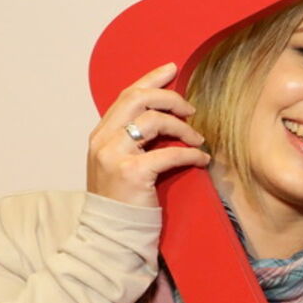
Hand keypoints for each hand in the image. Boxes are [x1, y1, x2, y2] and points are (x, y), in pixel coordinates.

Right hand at [86, 63, 209, 205]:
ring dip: (183, 127)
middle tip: (191, 109)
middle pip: (138, 99)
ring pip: (153, 121)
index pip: (126, 96)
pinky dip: (191, 154)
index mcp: (100, 135)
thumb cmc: (122, 199)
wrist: (109, 233)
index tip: (172, 69)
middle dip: (170, 98)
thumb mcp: (120, 162)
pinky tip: (201, 159)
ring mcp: (114, 156)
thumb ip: (133, 139)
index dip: (151, 79)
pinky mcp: (132, 173)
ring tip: (198, 139)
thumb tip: (164, 115)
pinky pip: (169, 153)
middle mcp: (103, 141)